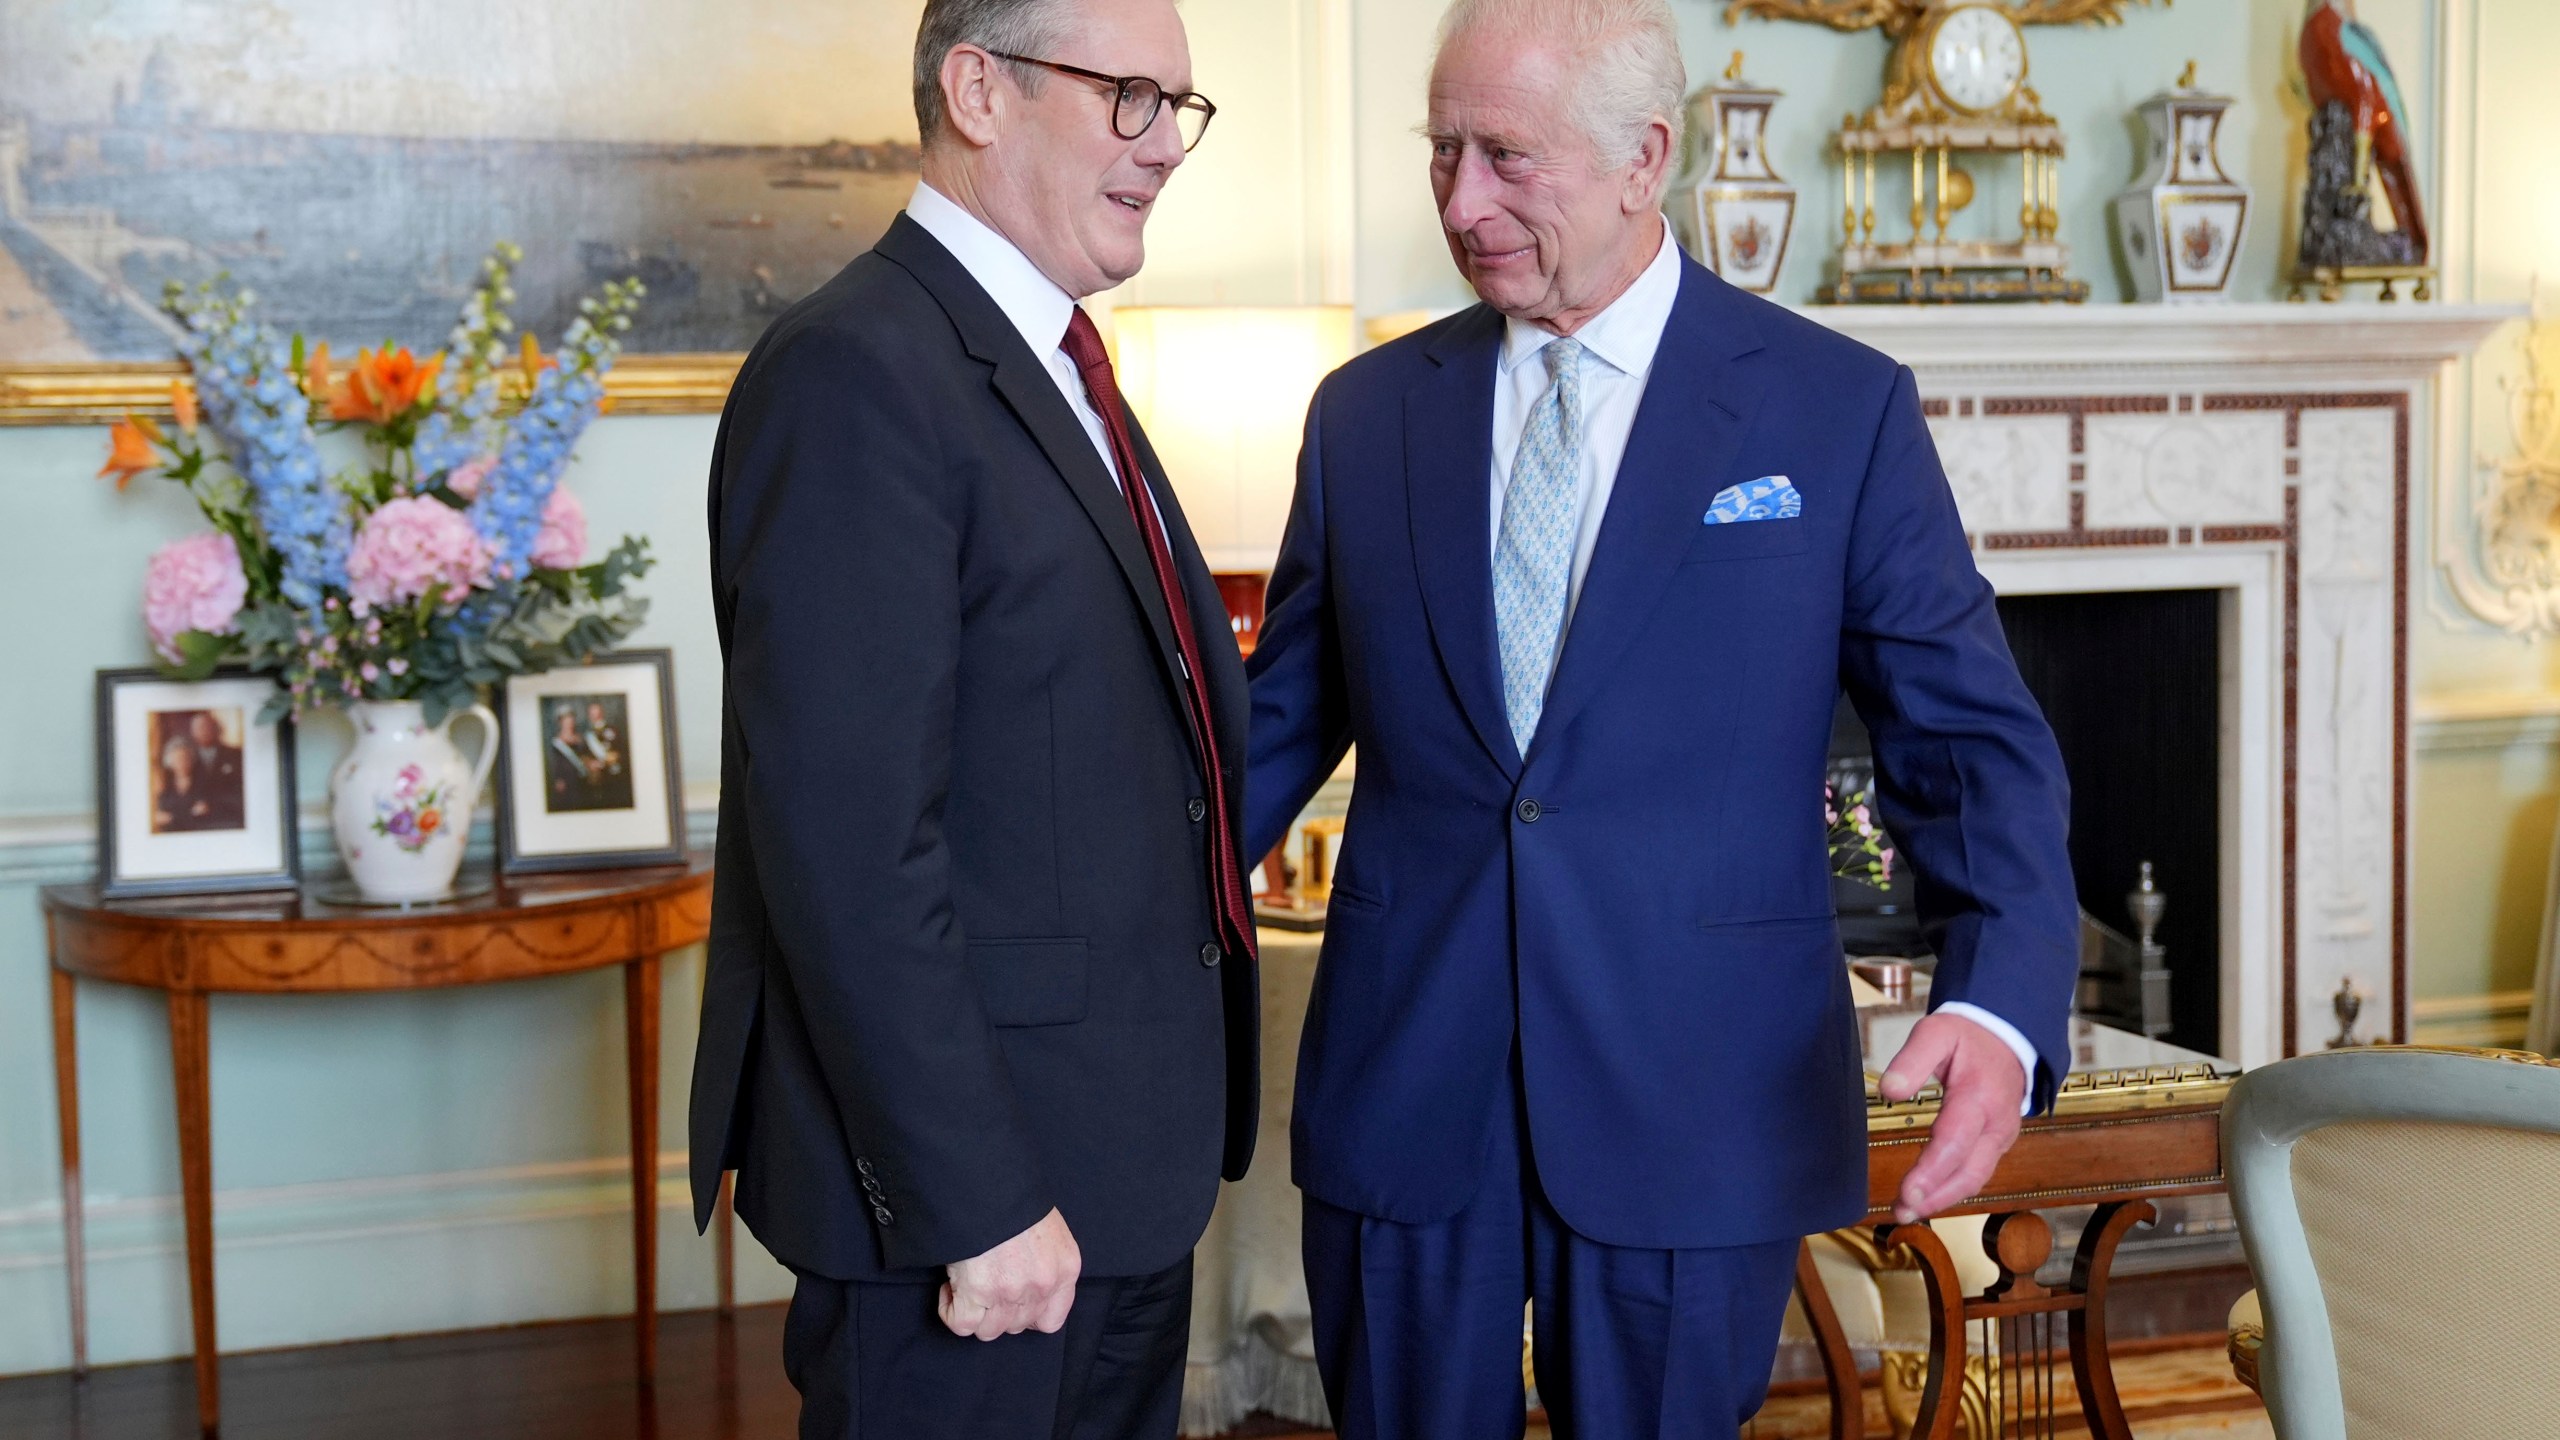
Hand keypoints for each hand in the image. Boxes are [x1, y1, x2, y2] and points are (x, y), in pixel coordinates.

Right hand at [938, 1208, 1080, 1340]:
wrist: (988, 1181)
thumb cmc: (1013, 1197)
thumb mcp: (1047, 1228)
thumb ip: (1044, 1261)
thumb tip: (1021, 1281)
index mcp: (1065, 1268)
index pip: (1051, 1320)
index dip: (1028, 1318)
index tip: (1011, 1305)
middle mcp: (1042, 1285)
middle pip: (1016, 1325)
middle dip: (997, 1311)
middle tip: (983, 1285)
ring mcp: (1010, 1292)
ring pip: (989, 1330)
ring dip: (974, 1312)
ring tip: (966, 1284)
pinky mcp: (978, 1292)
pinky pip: (962, 1324)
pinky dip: (950, 1310)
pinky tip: (950, 1288)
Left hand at [1878, 1013, 2027, 1224]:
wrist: (2008, 1037)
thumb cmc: (1968, 1038)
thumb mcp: (1937, 1033)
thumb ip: (1912, 1060)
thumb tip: (1891, 1090)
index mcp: (1980, 1098)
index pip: (1954, 1142)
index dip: (1931, 1171)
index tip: (1907, 1192)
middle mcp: (1996, 1124)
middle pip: (1968, 1171)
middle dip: (1935, 1196)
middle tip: (1901, 1210)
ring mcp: (2000, 1137)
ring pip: (1975, 1178)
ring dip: (1941, 1199)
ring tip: (1906, 1210)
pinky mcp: (1996, 1144)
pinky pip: (1976, 1173)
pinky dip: (1952, 1190)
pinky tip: (1927, 1198)